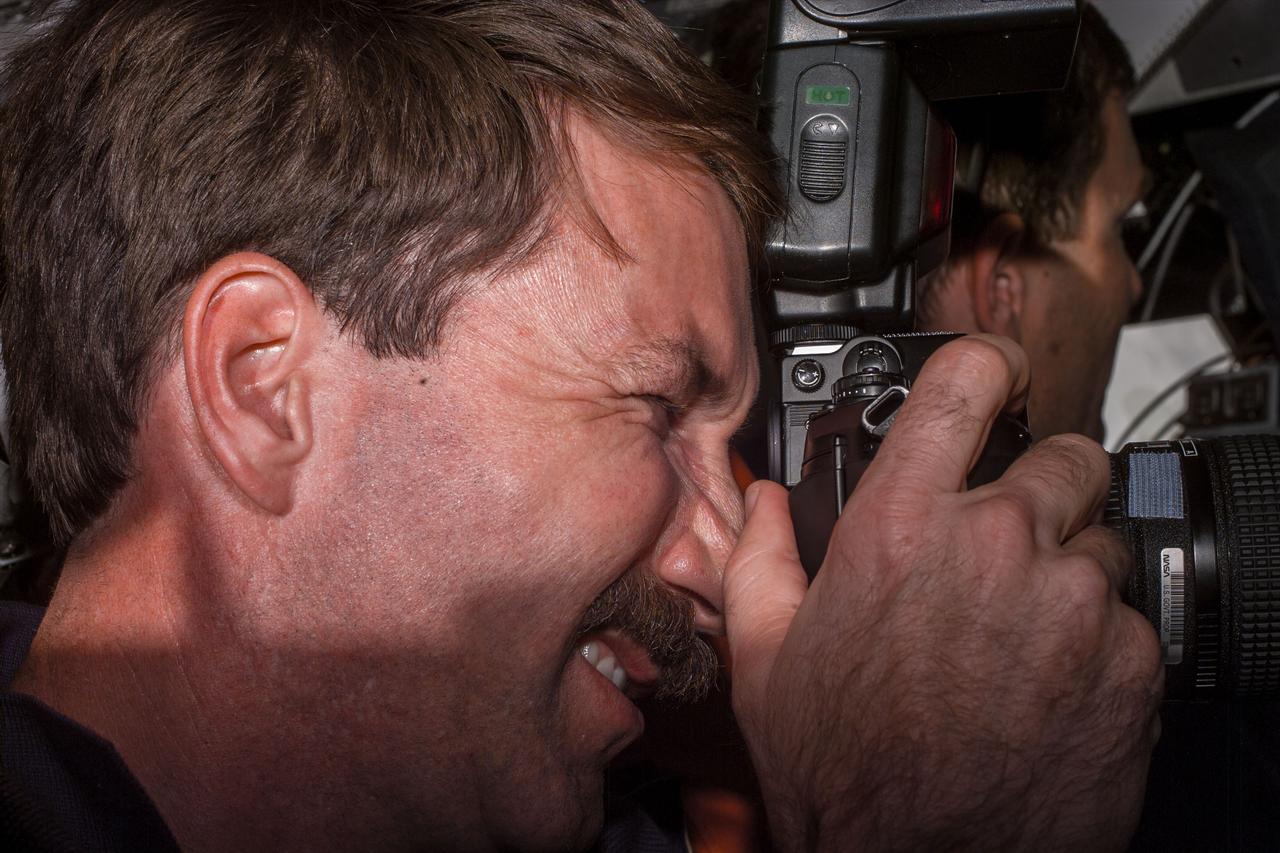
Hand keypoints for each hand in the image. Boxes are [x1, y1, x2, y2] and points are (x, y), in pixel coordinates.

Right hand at [724, 335, 1162, 851]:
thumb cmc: (844, 770)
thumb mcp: (767, 657)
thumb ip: (758, 555)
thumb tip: (762, 503)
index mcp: (901, 526)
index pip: (963, 382)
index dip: (985, 362)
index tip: (994, 373)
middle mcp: (995, 544)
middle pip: (1063, 455)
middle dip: (1039, 488)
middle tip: (1003, 543)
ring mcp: (1072, 600)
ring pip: (1100, 540)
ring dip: (1068, 569)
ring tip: (1015, 632)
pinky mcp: (1130, 659)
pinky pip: (1128, 617)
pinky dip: (1097, 639)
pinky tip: (1044, 684)